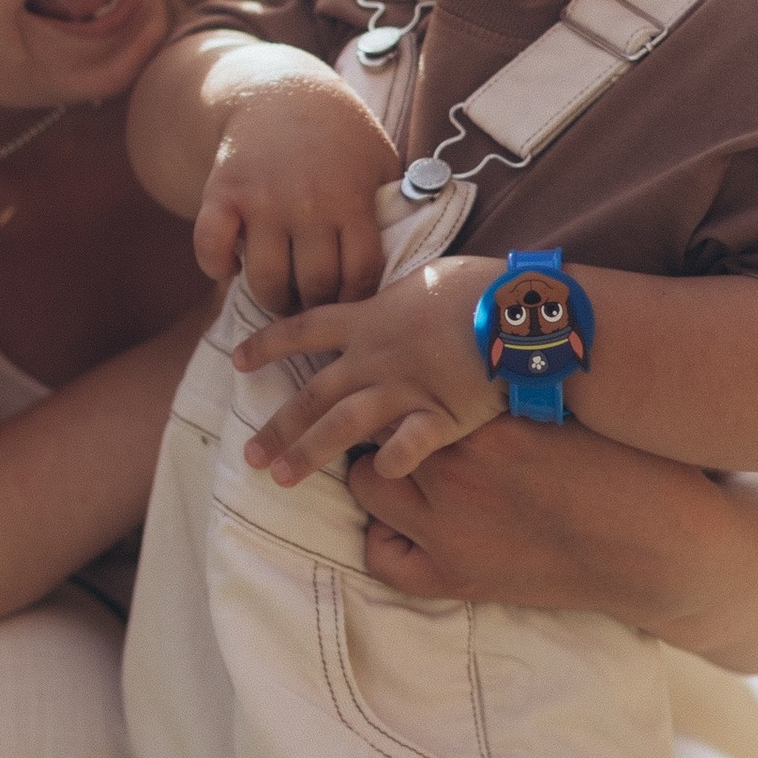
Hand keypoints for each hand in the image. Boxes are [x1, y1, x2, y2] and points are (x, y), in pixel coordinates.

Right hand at [196, 64, 396, 310]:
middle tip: (312, 304)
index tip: (348, 301)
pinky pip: (211, 247)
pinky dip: (216, 268)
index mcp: (351, 198)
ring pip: (266, 279)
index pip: (360, 275)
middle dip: (315, 305)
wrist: (281, 92)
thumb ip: (393, 208)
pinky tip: (231, 269)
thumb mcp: (380, 162)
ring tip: (280, 297)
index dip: (355, 298)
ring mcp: (262, 199)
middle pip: (315, 285)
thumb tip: (408, 257)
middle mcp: (307, 203)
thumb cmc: (339, 135)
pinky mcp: (222, 192)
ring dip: (273, 299)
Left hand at [238, 257, 504, 484]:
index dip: (267, 343)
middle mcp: (377, 356)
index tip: (236, 359)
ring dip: (307, 452)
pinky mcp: (441, 414)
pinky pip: (407, 445)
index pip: (304, 328)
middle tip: (249, 455)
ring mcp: (406, 387)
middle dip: (277, 426)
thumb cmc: (481, 285)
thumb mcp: (426, 279)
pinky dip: (390, 462)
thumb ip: (398, 301)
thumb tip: (386, 304)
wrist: (521, 305)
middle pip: (314, 392)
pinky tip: (378, 477)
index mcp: (371, 318)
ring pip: (342, 424)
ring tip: (280, 479)